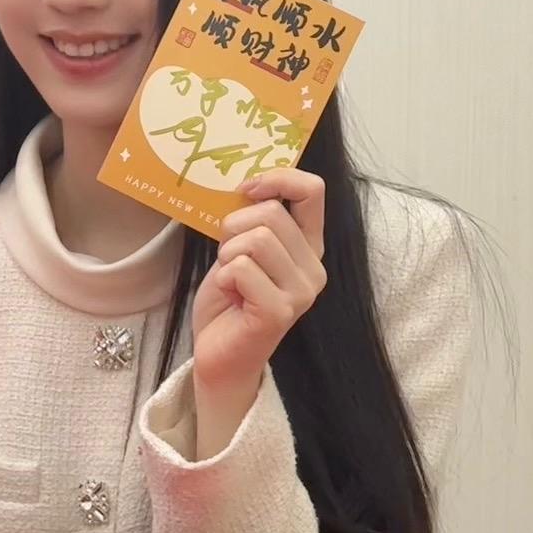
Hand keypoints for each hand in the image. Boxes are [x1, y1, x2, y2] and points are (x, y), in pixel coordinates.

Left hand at [191, 169, 326, 454]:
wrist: (218, 355)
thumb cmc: (229, 300)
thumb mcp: (242, 248)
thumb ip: (253, 220)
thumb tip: (246, 181)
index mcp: (309, 247)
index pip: (313, 191)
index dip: (278, 178)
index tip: (246, 188)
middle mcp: (314, 269)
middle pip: (270, 214)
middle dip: (233, 228)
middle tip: (227, 257)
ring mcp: (302, 292)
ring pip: (255, 239)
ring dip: (227, 255)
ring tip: (230, 279)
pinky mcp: (281, 311)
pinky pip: (242, 268)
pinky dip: (224, 277)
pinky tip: (229, 296)